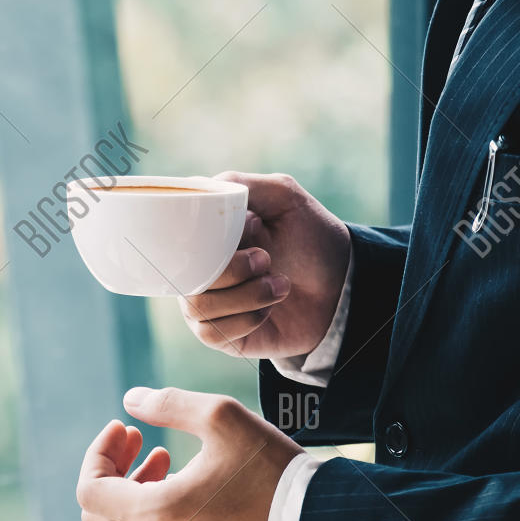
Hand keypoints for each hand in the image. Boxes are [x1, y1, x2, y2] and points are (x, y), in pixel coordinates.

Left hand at [75, 387, 302, 520]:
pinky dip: (153, 512)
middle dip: (109, 473)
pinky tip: (185, 483)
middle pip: (97, 517)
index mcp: (157, 515)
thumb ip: (168, 404)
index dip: (98, 453)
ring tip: (163, 456)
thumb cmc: (272, 471)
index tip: (125, 428)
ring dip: (132, 491)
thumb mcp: (222, 418)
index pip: (89, 491)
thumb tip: (129, 401)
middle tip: (138, 441)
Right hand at [179, 172, 349, 359]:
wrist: (342, 287)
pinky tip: (268, 311)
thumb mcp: (284, 197)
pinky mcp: (222, 336)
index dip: (204, 241)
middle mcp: (201, 271)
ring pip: (198, 306)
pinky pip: (212, 333)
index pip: (177, 241)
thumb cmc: (312, 238)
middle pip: (186, 277)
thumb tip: (201, 189)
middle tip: (267, 260)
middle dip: (232, 270)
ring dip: (246, 296)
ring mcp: (209, 305)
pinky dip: (246, 321)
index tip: (248, 230)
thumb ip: (242, 184)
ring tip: (280, 285)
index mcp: (207, 238)